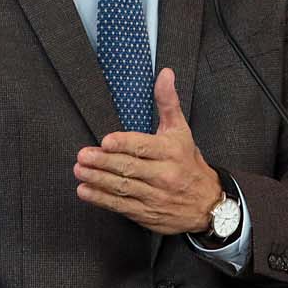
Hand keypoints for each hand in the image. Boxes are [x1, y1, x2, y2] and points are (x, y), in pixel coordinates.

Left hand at [75, 68, 222, 234]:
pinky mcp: (147, 214)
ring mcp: (155, 197)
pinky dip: (102, 199)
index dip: (124, 144)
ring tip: (80, 171)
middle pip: (129, 168)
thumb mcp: (181, 130)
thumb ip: (168, 102)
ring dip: (98, 180)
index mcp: (171, 152)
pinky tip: (86, 191)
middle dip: (103, 162)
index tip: (105, 142)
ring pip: (123, 188)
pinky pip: (121, 206)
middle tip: (83, 156)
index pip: (144, 147)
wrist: (208, 204)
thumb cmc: (189, 162)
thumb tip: (165, 73)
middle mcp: (164, 175)